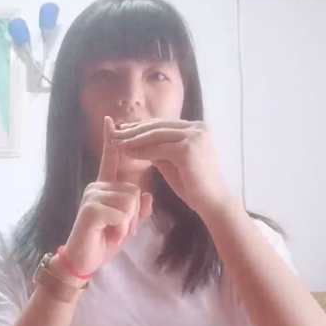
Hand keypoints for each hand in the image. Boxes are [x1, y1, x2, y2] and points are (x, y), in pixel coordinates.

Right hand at [62, 117, 153, 276]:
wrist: (84, 261)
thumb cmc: (104, 240)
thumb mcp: (128, 224)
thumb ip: (139, 209)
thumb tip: (146, 195)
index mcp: (104, 186)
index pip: (110, 159)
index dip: (111, 140)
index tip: (110, 120)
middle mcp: (96, 186)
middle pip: (134, 191)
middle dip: (133, 216)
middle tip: (117, 228)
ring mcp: (92, 195)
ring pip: (129, 202)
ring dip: (127, 224)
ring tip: (111, 231)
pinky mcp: (90, 208)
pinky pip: (121, 213)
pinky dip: (120, 229)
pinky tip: (107, 234)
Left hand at [113, 119, 232, 217]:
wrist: (211, 202)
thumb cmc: (193, 185)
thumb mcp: (173, 162)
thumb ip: (159, 149)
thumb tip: (137, 139)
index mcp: (196, 128)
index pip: (163, 124)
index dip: (142, 126)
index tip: (123, 129)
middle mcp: (197, 128)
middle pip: (158, 126)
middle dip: (134, 130)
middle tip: (115, 134)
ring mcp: (194, 137)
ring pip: (156, 135)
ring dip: (134, 139)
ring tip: (117, 143)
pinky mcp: (188, 149)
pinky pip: (158, 149)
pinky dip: (141, 151)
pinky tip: (128, 153)